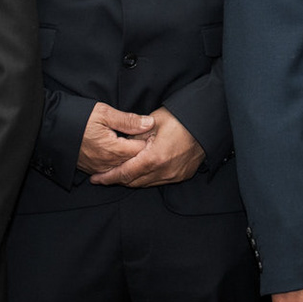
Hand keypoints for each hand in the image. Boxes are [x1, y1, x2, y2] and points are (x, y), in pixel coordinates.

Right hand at [77, 103, 153, 175]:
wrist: (52, 128)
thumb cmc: (77, 118)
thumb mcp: (104, 113)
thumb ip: (128, 120)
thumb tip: (149, 123)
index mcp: (113, 150)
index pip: (142, 151)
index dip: (149, 141)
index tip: (153, 132)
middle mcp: (107, 163)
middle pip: (135, 162)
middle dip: (143, 151)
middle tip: (147, 138)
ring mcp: (99, 168)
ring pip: (124, 168)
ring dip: (131, 159)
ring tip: (134, 145)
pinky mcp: (92, 170)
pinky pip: (112, 171)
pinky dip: (119, 163)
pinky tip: (122, 153)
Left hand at [90, 106, 204, 186]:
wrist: (208, 122)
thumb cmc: (181, 118)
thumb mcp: (152, 121)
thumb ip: (133, 135)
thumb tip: (119, 144)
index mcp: (154, 158)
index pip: (125, 174)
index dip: (108, 178)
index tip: (95, 179)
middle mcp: (164, 171)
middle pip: (134, 182)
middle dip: (117, 179)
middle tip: (104, 176)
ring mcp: (174, 175)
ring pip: (146, 183)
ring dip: (132, 179)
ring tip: (120, 173)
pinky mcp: (182, 175)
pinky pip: (159, 180)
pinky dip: (147, 177)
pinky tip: (141, 170)